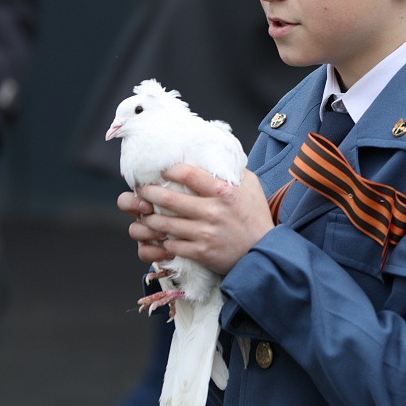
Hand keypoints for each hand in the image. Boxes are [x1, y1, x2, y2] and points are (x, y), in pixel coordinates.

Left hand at [122, 165, 273, 274]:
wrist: (263, 251)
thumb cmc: (255, 215)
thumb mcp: (250, 185)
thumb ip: (231, 170)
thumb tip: (214, 153)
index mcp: (223, 191)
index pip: (187, 173)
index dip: (168, 169)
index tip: (161, 170)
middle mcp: (212, 211)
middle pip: (168, 198)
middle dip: (148, 193)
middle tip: (142, 190)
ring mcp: (205, 233)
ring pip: (164, 223)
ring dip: (150, 217)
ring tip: (145, 212)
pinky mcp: (202, 252)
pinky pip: (172, 245)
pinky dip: (163, 240)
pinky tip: (161, 235)